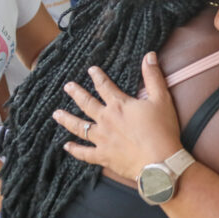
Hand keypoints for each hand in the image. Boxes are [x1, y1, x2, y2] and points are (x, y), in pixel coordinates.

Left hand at [54, 52, 181, 179]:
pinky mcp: (103, 156)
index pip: (104, 86)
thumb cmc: (162, 130)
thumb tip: (149, 55)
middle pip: (86, 104)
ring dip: (67, 119)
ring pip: (79, 127)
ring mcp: (102, 139)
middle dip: (76, 93)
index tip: (91, 70)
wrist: (159, 162)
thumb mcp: (161, 99)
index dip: (97, 76)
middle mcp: (106, 120)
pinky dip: (75, 150)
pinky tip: (66, 146)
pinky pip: (85, 153)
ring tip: (56, 114)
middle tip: (67, 86)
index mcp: (119, 105)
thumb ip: (153, 77)